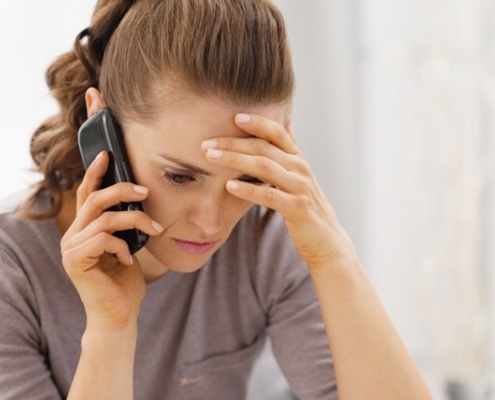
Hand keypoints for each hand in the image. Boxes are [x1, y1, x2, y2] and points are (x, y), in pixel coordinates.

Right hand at [60, 151, 163, 329]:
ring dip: (134, 221)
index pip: (87, 195)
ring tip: (154, 230)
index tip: (107, 154)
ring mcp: (71, 248)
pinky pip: (103, 239)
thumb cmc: (125, 280)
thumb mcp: (128, 244)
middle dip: (121, 190)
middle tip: (145, 190)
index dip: (95, 173)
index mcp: (84, 229)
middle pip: (94, 200)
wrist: (120, 314)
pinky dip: (122, 246)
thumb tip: (139, 196)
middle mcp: (72, 235)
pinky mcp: (75, 261)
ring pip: (104, 219)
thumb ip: (124, 224)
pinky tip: (128, 259)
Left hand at [202, 113, 355, 268]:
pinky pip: (268, 195)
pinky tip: (229, 186)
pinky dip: (248, 189)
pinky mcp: (296, 208)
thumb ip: (289, 152)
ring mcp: (299, 187)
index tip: (234, 117)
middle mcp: (300, 168)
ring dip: (234, 160)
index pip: (277, 132)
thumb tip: (287, 124)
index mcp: (298, 158)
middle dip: (233, 143)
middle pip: (263, 147)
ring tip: (211, 158)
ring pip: (264, 166)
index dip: (258, 122)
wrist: (326, 239)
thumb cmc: (305, 206)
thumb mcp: (299, 176)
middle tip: (206, 143)